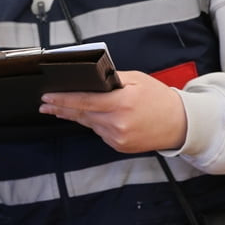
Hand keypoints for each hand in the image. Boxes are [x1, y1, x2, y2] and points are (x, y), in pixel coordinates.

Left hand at [39, 71, 187, 153]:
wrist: (179, 124)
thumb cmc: (158, 99)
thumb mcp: (136, 79)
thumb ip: (111, 78)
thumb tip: (89, 77)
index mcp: (122, 102)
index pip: (84, 101)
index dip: (63, 100)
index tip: (47, 98)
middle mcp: (118, 122)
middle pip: (82, 114)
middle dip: (62, 108)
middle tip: (45, 104)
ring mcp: (118, 137)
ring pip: (89, 124)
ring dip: (77, 115)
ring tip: (61, 108)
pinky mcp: (119, 146)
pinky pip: (99, 132)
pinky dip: (95, 123)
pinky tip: (94, 116)